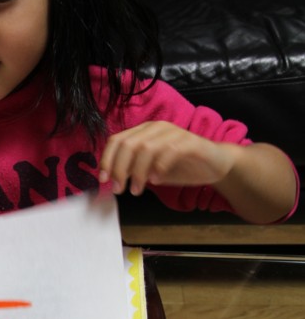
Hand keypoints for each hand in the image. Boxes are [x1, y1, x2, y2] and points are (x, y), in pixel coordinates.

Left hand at [98, 121, 234, 194]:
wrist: (215, 164)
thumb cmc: (180, 166)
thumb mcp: (150, 170)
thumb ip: (132, 170)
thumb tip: (111, 180)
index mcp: (143, 132)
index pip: (117, 140)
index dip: (107, 159)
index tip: (104, 179)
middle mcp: (156, 128)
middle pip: (128, 144)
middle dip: (120, 168)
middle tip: (119, 189)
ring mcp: (173, 133)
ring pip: (146, 147)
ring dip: (138, 171)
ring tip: (136, 190)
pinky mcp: (190, 142)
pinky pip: (170, 150)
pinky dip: (159, 166)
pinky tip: (156, 180)